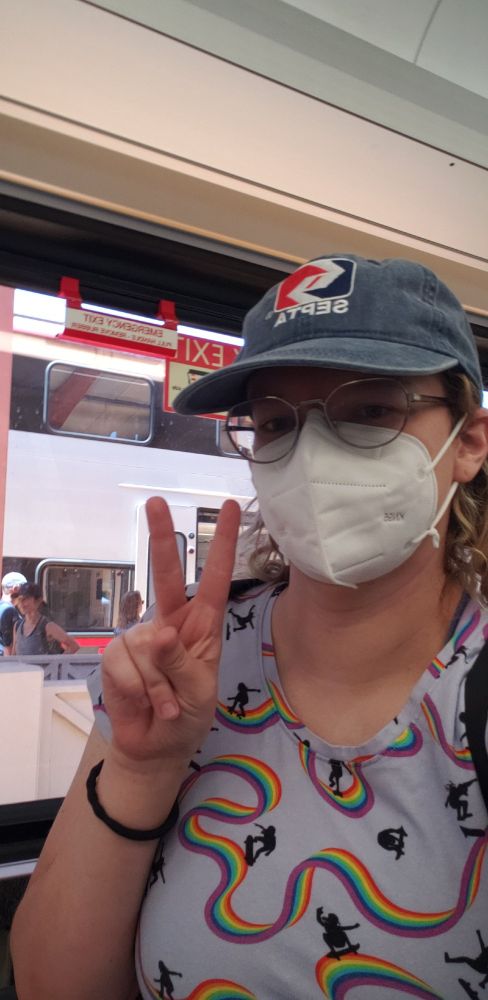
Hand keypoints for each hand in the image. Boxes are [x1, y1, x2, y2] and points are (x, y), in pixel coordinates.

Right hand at [101, 497, 240, 767]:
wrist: (154, 748)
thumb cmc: (187, 716)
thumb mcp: (200, 692)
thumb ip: (183, 664)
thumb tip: (160, 633)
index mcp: (202, 626)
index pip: (214, 579)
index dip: (223, 544)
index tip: (229, 506)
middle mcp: (170, 624)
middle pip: (165, 575)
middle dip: (161, 537)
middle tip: (155, 502)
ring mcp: (142, 638)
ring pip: (146, 644)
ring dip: (158, 685)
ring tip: (165, 704)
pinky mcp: (117, 657)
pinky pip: (124, 665)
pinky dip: (138, 691)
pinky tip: (145, 705)